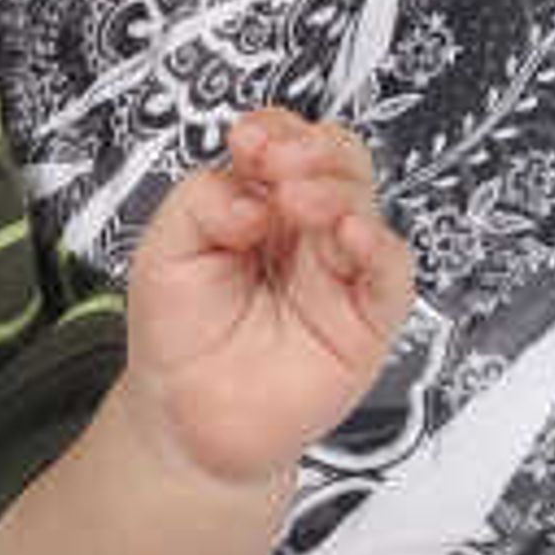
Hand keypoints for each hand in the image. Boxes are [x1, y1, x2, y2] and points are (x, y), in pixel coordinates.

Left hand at [121, 110, 417, 487]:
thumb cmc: (178, 339)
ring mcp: (339, 273)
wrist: (186, 423)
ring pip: (366, 206)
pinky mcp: (365, 320)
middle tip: (276, 163)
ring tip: (296, 198)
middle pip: (338, 162)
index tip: (247, 141)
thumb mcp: (164, 251)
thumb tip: (253, 191)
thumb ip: (203, 201)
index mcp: (262, 207)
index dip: (275, 132)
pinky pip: (391, 273)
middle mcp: (306, 234)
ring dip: (337, 189)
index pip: (287, 143)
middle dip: (313, 150)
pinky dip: (378, 246)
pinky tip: (349, 234)